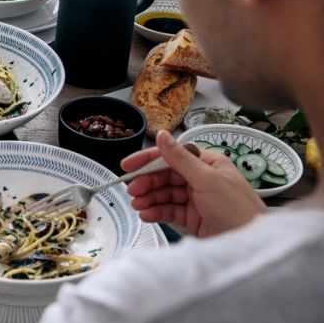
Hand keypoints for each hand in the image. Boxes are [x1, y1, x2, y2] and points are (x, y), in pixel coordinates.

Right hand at [121, 131, 267, 237]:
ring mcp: (196, 198)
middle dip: (147, 183)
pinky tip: (147, 215)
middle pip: (165, 176)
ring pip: (165, 194)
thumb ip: (180, 158)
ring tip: (138, 206)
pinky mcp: (193, 217)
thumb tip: (162, 134)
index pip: (171, 156)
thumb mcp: (206, 180)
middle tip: (132, 190)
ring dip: (150, 198)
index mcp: (207, 163)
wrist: (250, 244)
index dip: (148, 159)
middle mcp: (201, 178)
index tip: (128, 165)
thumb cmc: (237, 209)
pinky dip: (157, 212)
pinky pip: (169, 210)